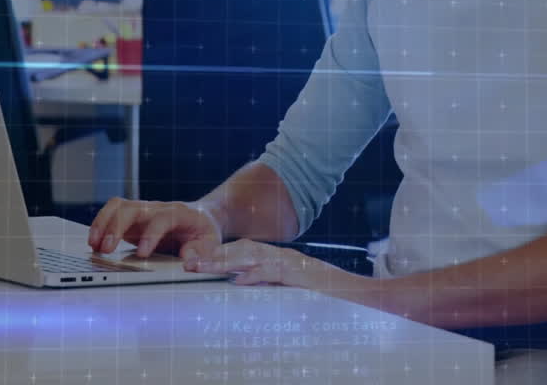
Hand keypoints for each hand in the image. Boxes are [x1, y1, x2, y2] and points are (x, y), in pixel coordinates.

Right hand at [88, 197, 221, 259]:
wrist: (201, 217)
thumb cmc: (203, 231)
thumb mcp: (210, 243)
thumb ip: (201, 251)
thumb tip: (188, 260)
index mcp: (179, 213)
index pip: (162, 218)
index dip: (151, 235)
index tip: (142, 254)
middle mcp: (157, 208)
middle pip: (133, 208)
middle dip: (116, 227)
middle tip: (106, 249)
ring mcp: (143, 211)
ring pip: (118, 206)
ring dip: (103, 224)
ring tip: (94, 246)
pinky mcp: (132, 217)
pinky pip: (112, 213)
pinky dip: (100, 225)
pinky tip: (94, 243)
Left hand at [187, 239, 360, 290]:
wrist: (358, 292)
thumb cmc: (325, 294)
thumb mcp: (290, 287)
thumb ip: (267, 282)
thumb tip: (239, 282)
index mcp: (278, 258)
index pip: (244, 251)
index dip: (219, 254)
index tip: (197, 261)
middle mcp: (283, 256)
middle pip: (242, 251)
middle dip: (214, 256)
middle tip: (189, 264)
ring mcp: (292, 263)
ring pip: (252, 257)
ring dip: (225, 262)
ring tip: (202, 267)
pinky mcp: (301, 275)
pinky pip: (275, 272)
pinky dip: (256, 275)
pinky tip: (239, 279)